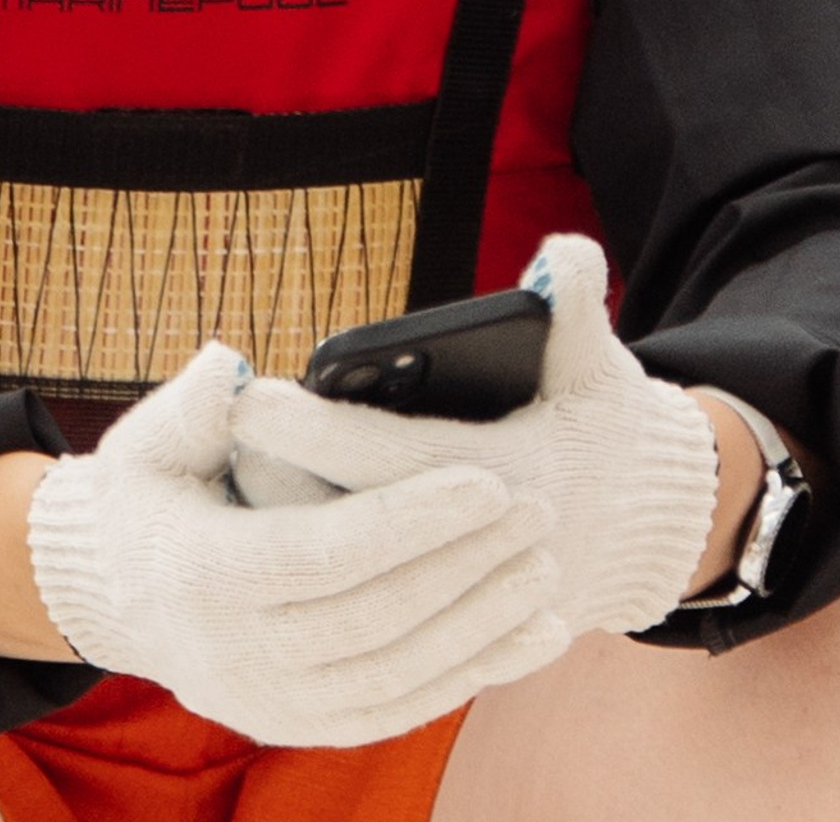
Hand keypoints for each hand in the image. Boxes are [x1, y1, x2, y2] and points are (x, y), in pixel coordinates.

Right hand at [26, 341, 564, 746]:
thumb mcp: (149, 442)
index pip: (325, 552)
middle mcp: (234, 653)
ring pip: (400, 672)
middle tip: (536, 514)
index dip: (411, 521)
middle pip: (376, 615)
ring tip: (545, 568)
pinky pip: (403, 708)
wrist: (118, 597)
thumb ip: (193, 405)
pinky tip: (528, 634)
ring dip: (484, 624)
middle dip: (466, 566)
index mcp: (197, 572)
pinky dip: (472, 674)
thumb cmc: (145, 498)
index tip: (486, 480)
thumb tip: (231, 362)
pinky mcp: (302, 727)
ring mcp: (271, 702)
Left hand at [230, 235, 720, 639]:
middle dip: (281, 473)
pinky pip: (369, 600)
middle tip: (217, 432)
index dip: (317, 426)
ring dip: (288, 517)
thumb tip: (568, 249)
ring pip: (350, 566)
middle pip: (355, 515)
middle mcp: (477, 541)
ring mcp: (463, 588)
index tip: (249, 395)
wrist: (645, 533)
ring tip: (226, 469)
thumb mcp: (595, 365)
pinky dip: (319, 566)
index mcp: (509, 472)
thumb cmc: (603, 428)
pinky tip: (268, 522)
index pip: (390, 455)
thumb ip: (577, 305)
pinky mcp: (449, 613)